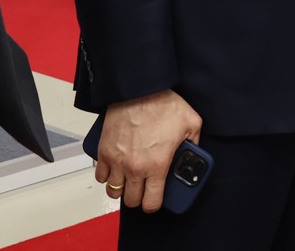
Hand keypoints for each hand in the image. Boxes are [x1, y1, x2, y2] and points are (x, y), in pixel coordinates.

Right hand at [95, 89, 201, 212]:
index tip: (155, 200)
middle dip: (138, 198)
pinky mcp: (104, 151)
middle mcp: (134, 168)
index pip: (151, 203)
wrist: (138, 89)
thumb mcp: (191, 123)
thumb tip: (193, 153)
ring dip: (121, 189)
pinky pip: (100, 176)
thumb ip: (194, 143)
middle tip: (143, 188)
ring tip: (129, 180)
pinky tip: (116, 169)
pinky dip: (107, 176)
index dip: (154, 205)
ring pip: (113, 191)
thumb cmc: (163, 103)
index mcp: (157, 166)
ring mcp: (117, 161)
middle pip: (131, 200)